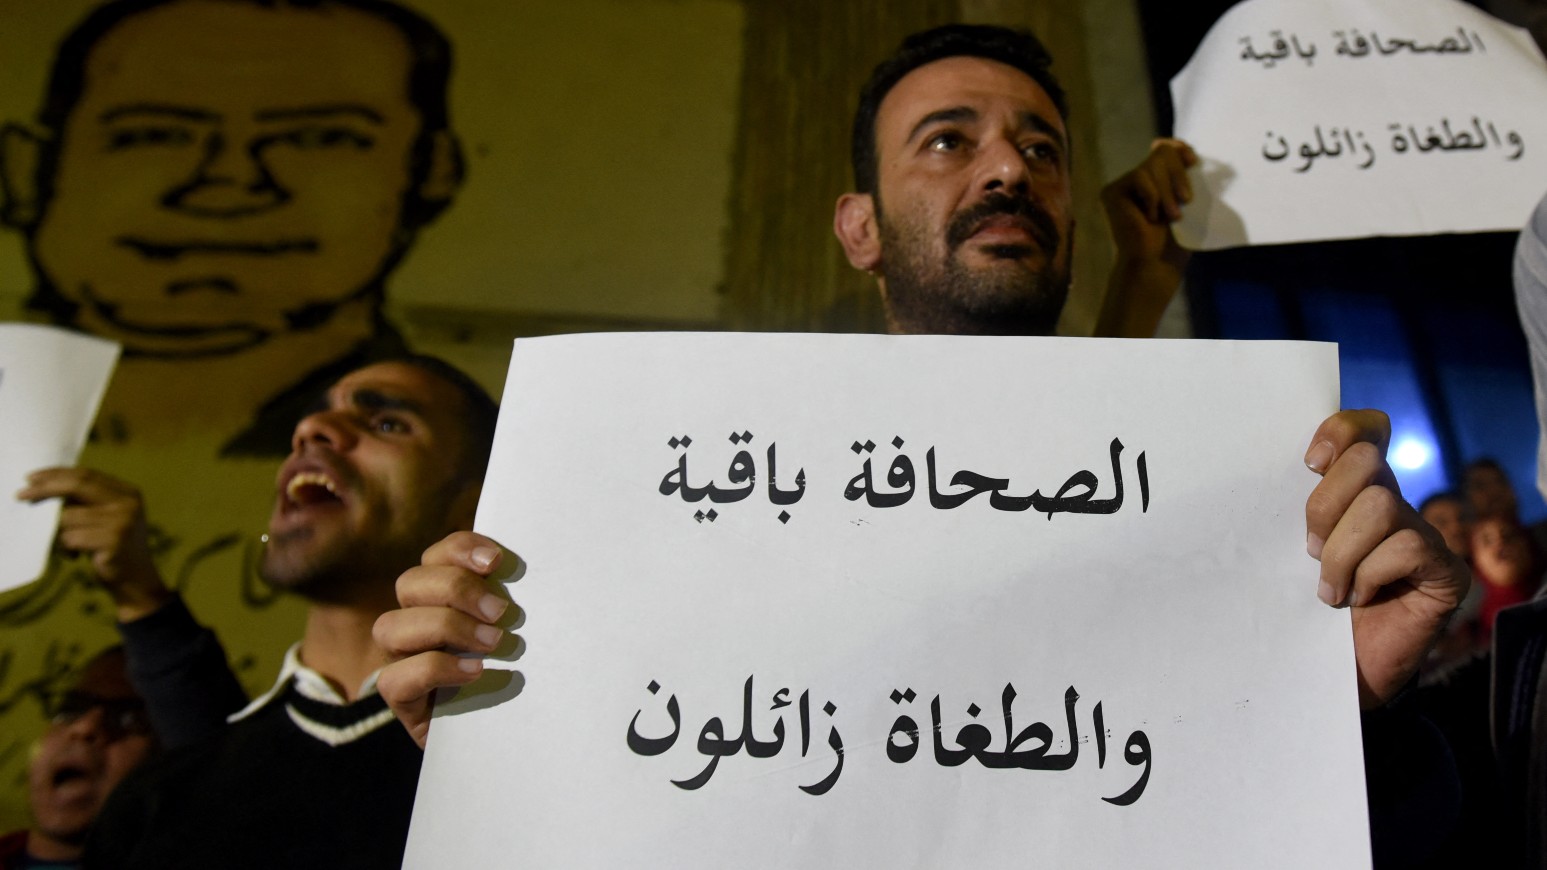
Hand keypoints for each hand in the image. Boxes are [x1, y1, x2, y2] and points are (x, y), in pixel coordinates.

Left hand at [17, 467, 168, 620]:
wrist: (136, 581)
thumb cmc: (112, 548)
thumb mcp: (105, 518)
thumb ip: (86, 501)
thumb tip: (42, 485)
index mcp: (127, 493)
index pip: (86, 474)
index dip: (56, 474)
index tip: (30, 478)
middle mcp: (128, 503)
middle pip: (77, 486)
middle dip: (45, 489)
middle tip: (20, 495)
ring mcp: (122, 522)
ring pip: (68, 517)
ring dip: (60, 533)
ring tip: (70, 546)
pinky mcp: (113, 542)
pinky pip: (71, 538)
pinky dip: (66, 548)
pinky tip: (76, 556)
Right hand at [374, 531, 516, 748]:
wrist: (507, 738)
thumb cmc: (518, 674)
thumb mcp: (520, 631)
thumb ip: (515, 602)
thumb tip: (538, 567)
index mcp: (440, 597)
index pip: (436, 556)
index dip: (460, 549)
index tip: (497, 562)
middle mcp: (414, 623)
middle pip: (409, 583)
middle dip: (457, 589)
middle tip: (502, 613)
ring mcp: (401, 662)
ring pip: (389, 626)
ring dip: (445, 627)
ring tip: (492, 643)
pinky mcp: (402, 702)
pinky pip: (394, 679)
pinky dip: (436, 669)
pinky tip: (475, 672)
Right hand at [1100, 137, 1196, 265]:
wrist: (1157, 263)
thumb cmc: (1176, 240)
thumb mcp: (1189, 201)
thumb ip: (1186, 175)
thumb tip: (1187, 150)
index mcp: (1157, 180)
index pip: (1165, 148)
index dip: (1180, 148)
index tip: (1193, 161)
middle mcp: (1138, 179)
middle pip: (1162, 152)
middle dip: (1178, 175)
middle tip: (1186, 200)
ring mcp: (1124, 185)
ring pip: (1152, 164)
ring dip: (1168, 191)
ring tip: (1172, 216)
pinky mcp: (1111, 192)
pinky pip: (1139, 176)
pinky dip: (1152, 195)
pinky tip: (1149, 216)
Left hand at [1304, 411, 1470, 708]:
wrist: (1328, 677)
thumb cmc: (1301, 615)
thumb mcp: (1286, 557)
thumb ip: (1290, 516)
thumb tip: (1266, 475)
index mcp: (1355, 495)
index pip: (1363, 432)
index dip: (1341, 431)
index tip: (1309, 463)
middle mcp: (1395, 507)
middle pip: (1365, 462)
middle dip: (1324, 506)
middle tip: (1309, 552)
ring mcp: (1426, 538)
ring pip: (1380, 506)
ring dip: (1342, 552)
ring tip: (1330, 589)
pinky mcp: (1446, 573)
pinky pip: (1409, 545)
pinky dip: (1372, 573)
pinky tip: (1361, 599)